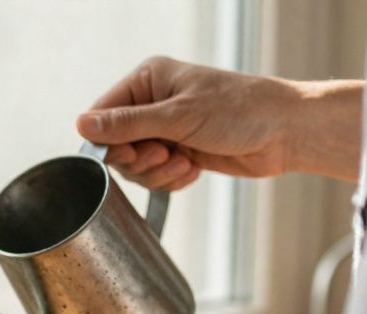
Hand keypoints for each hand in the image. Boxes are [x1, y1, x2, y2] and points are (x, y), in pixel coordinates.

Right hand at [77, 56, 307, 190]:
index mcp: (147, 81)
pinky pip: (154, 177)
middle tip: (165, 155)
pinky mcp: (177, 152)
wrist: (285, 132)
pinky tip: (193, 170)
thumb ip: (126, 124)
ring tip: (185, 163)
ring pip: (134, 166)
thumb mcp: (177, 116)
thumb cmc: (239, 111)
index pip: (101, 116)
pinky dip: (171, 179)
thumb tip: (81, 125)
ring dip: (157, 172)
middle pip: (114, 146)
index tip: (130, 154)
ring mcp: (164, 130)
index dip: (108, 142)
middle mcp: (151, 104)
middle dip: (138, 160)